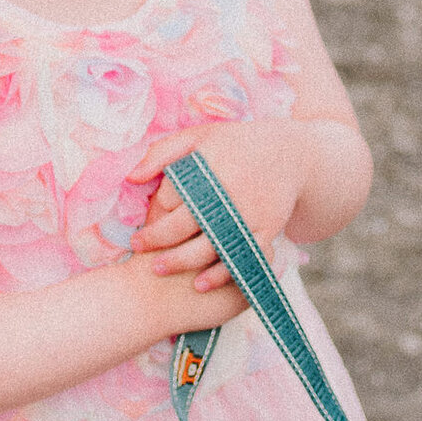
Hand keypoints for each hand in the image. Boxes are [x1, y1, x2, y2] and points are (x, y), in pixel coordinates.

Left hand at [126, 121, 315, 292]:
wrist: (291, 154)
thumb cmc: (235, 144)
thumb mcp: (199, 136)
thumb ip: (162, 152)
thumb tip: (130, 177)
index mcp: (208, 167)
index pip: (170, 195)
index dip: (156, 207)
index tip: (148, 214)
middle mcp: (228, 192)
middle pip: (183, 225)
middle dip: (155, 240)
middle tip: (138, 247)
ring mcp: (249, 214)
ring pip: (208, 247)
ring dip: (180, 262)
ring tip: (158, 269)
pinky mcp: (266, 230)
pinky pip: (240, 259)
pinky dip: (220, 275)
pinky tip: (200, 284)